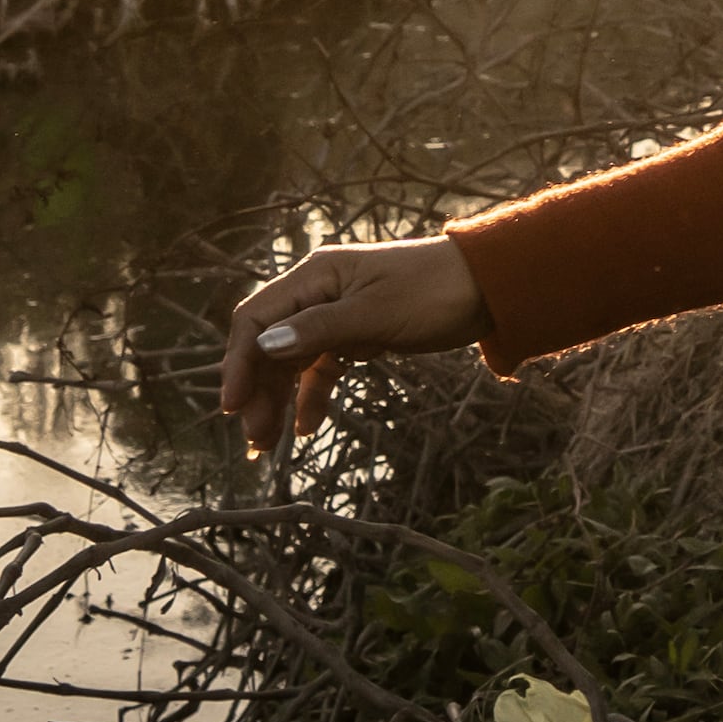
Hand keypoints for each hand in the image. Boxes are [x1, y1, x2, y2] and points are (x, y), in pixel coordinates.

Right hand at [222, 234, 482, 456]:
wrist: (489, 287)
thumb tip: (263, 345)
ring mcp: (336, 313)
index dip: (238, 362)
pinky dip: (311, 395)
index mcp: (316, 276)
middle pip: (268, 344)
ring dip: (278, 399)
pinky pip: (321, 367)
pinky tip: (305, 427)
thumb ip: (319, 329)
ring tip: (270, 445)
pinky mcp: (357, 333)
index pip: (256, 319)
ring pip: (291, 360)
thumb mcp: (376, 313)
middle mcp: (318, 292)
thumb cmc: (434, 292)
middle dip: (258, 391)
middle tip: (255, 441)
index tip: (233, 407)